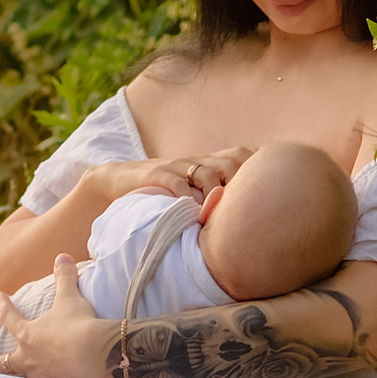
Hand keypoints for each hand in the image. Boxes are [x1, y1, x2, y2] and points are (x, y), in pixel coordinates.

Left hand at [0, 256, 111, 377]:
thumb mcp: (70, 298)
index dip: (3, 306)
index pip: (9, 318)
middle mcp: (29, 357)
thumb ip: (64, 278)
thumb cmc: (79, 323)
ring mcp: (41, 376)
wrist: (99, 352)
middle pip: (0, 363)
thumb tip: (62, 256)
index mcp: (28, 334)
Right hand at [91, 146, 251, 205]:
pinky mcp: (155, 175)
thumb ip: (214, 194)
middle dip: (239, 187)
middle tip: (239, 215)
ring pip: (207, 174)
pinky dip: (187, 198)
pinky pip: (176, 183)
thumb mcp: (191, 186)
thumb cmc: (162, 189)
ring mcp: (175, 166)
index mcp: (207, 161)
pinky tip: (190, 216)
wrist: (117, 179)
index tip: (259, 197)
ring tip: (216, 221)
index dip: (254, 171)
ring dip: (215, 198)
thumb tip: (243, 216)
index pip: (242, 156)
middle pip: (231, 164)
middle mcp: (195, 160)